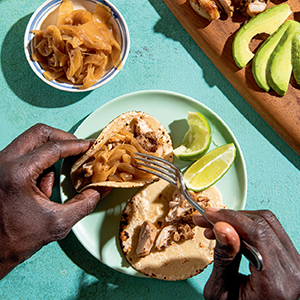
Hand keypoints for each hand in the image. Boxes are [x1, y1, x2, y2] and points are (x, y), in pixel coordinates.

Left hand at [0, 124, 104, 278]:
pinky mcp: (0, 169)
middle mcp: (3, 162)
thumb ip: (84, 204)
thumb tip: (100, 190)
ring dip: (49, 158)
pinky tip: (38, 192)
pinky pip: (24, 156)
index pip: (53, 148)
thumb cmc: (15, 239)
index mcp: (17, 173)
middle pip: (38, 133)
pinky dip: (38, 167)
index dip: (76, 145)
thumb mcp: (58, 223)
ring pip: (31, 143)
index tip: (89, 145)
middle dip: (62, 139)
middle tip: (78, 148)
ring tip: (50, 188)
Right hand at [194, 208, 299, 299]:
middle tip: (207, 219)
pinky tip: (231, 231)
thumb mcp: (222, 292)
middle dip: (229, 217)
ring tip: (217, 227)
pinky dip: (247, 226)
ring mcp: (295, 263)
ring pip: (266, 221)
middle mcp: (292, 271)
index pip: (257, 234)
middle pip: (261, 223)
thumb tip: (222, 227)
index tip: (209, 215)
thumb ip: (223, 259)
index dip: (230, 219)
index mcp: (276, 282)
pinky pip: (270, 229)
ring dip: (237, 219)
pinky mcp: (290, 258)